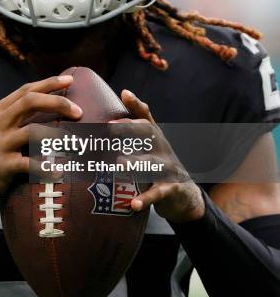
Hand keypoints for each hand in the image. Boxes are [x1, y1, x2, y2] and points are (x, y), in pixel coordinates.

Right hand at [0, 74, 81, 206]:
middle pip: (30, 101)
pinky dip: (47, 168)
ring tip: (76, 142)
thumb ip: (14, 116)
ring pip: (33, 131)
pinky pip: (29, 164)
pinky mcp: (2, 166)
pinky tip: (60, 171)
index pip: (26, 90)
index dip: (49, 83)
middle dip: (58, 102)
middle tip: (79, 111)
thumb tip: (45, 105)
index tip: (70, 79)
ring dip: (57, 136)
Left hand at [112, 90, 204, 223]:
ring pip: (150, 164)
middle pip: (149, 134)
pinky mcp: (170, 189)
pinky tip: (134, 204)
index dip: (137, 105)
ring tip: (119, 164)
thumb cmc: (159, 164)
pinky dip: (146, 199)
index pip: (147, 117)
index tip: (124, 94)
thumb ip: (138, 122)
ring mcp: (167, 168)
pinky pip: (157, 193)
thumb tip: (124, 92)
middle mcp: (162, 148)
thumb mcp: (151, 144)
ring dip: (134, 164)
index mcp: (156, 137)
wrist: (185, 194)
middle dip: (130, 129)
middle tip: (110, 127)